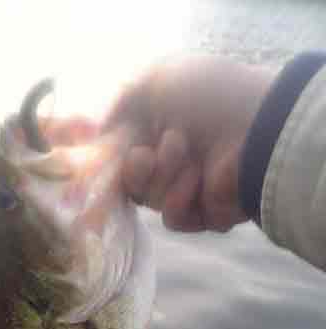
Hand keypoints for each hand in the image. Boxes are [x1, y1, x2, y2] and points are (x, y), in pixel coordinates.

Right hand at [103, 56, 275, 230]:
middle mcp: (173, 161)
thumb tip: (98, 141)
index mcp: (160, 131)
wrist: (252, 128)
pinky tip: (198, 181)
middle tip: (158, 150)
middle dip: (140, 169)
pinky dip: (181, 200)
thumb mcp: (150, 87)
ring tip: (189, 158)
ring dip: (165, 179)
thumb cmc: (202, 98)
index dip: (114, 160)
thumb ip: (116, 113)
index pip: (122, 158)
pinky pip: (175, 219)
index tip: (114, 154)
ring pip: (152, 202)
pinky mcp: (206, 214)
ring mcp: (190, 188)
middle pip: (132, 184)